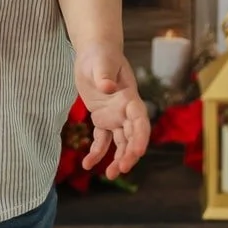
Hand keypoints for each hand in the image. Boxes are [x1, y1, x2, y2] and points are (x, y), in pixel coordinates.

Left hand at [73, 42, 148, 178]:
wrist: (95, 52)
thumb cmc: (100, 55)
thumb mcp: (100, 61)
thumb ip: (104, 74)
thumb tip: (107, 86)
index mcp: (129, 97)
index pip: (140, 120)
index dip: (140, 137)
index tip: (138, 152)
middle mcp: (126, 110)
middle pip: (133, 136)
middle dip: (129, 154)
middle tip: (121, 170)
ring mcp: (115, 116)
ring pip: (121, 142)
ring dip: (118, 158)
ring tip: (110, 175)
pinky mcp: (103, 118)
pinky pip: (103, 139)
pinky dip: (97, 152)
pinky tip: (87, 165)